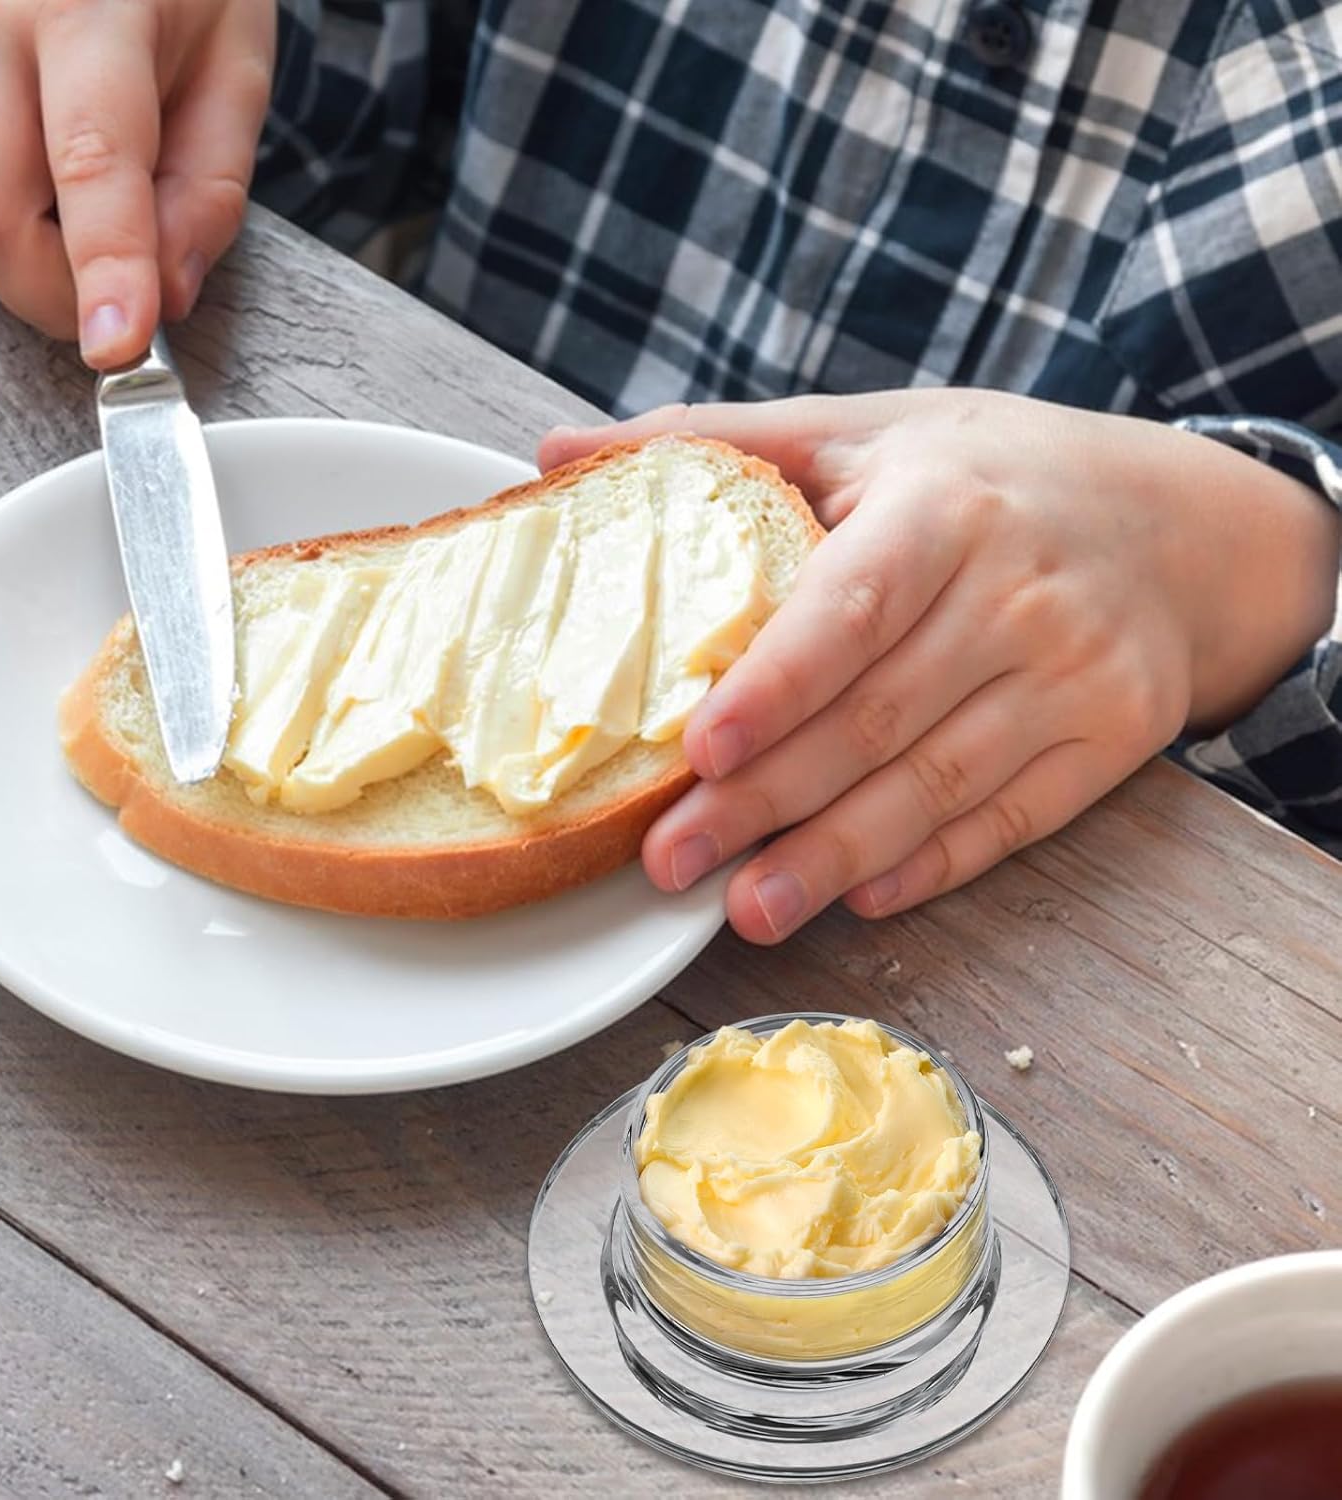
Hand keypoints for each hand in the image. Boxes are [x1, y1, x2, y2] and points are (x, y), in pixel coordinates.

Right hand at [0, 0, 275, 366]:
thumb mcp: (236, 74)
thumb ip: (210, 192)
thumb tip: (167, 293)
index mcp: (82, 8)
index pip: (91, 164)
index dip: (105, 270)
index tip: (118, 345)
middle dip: (63, 297)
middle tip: (128, 309)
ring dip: (43, 263)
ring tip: (104, 215)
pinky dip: (17, 226)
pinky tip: (57, 181)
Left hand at [542, 393, 1341, 941]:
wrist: (1172, 519)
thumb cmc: (986, 473)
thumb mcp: (863, 430)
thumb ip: (714, 443)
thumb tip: (551, 453)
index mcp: (944, 506)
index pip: (851, 606)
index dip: (777, 684)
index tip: (699, 748)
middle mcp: (1018, 592)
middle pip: (878, 716)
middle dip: (768, 800)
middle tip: (670, 864)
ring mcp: (1074, 672)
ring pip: (940, 781)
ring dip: (836, 856)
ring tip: (746, 910)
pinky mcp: (1113, 736)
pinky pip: (1014, 817)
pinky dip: (932, 864)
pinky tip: (858, 897)